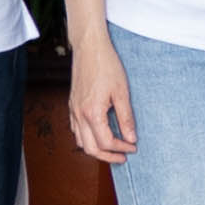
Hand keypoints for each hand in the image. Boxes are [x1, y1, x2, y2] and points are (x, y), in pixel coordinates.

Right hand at [64, 43, 135, 163]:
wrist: (89, 47)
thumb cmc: (106, 65)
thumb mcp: (122, 92)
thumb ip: (126, 117)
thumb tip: (131, 138)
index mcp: (92, 112)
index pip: (106, 142)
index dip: (121, 148)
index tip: (133, 147)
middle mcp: (79, 114)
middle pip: (90, 148)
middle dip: (107, 156)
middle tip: (123, 156)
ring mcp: (73, 110)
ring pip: (80, 141)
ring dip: (96, 148)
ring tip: (112, 148)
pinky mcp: (72, 104)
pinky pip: (76, 129)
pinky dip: (86, 138)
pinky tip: (98, 134)